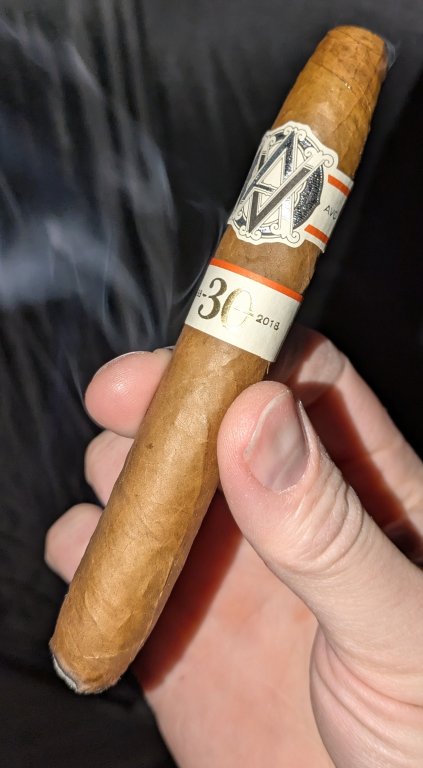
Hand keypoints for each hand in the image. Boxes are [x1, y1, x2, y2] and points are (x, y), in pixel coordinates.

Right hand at [45, 327, 422, 766]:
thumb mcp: (402, 630)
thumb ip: (328, 528)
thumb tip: (259, 419)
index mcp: (363, 490)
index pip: (302, 381)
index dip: (246, 353)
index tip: (193, 351)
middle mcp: (286, 513)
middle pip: (211, 419)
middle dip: (161, 402)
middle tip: (119, 401)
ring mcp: (226, 566)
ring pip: (153, 481)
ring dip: (118, 472)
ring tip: (118, 496)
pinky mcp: (175, 625)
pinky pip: (113, 565)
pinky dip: (86, 551)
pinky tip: (90, 558)